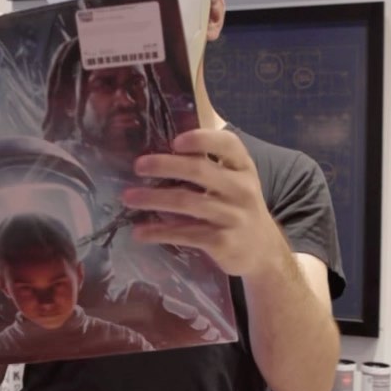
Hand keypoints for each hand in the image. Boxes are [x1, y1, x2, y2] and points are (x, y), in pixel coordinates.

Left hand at [121, 127, 281, 278]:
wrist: (262, 251)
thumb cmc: (238, 208)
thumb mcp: (234, 182)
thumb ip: (208, 167)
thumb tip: (158, 155)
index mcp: (243, 167)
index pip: (228, 144)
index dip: (201, 139)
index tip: (175, 141)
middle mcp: (242, 188)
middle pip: (200, 170)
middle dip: (165, 166)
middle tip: (138, 166)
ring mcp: (233, 216)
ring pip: (186, 202)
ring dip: (153, 199)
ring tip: (128, 197)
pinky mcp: (222, 242)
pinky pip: (185, 233)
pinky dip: (159, 232)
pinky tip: (139, 232)